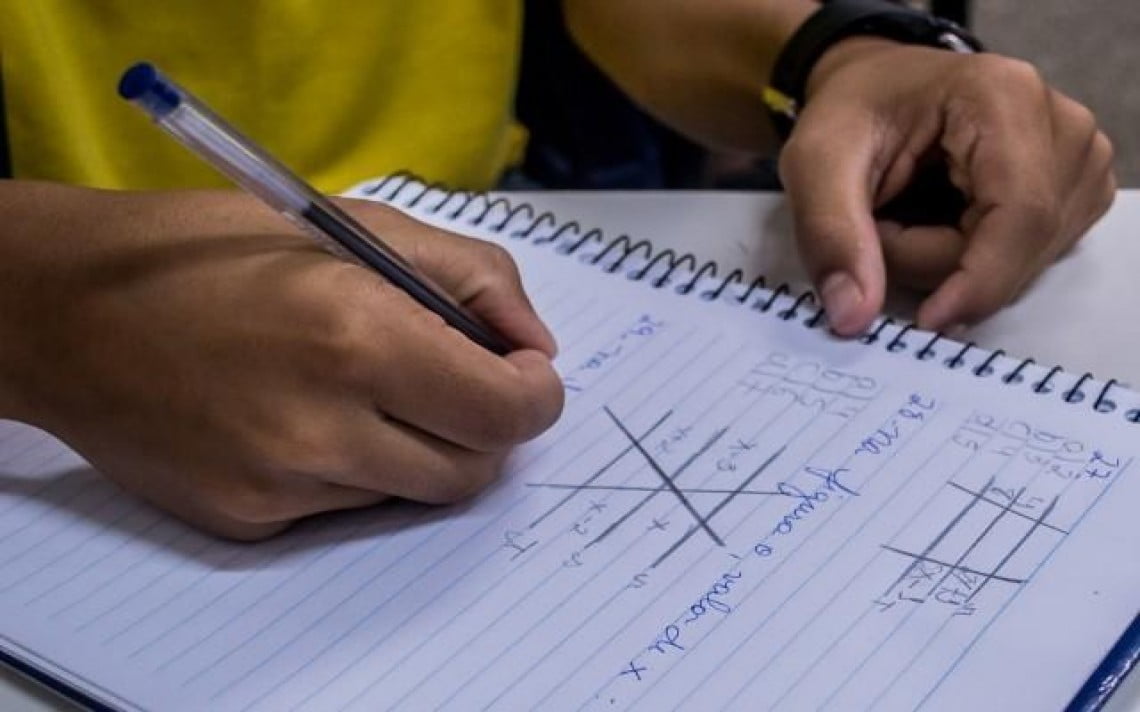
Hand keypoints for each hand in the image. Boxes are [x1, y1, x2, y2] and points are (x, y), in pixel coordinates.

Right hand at [0, 183, 563, 538]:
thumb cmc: (214, 251)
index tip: (526, 374)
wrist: (72, 312)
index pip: (504, 412)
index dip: (535, 394)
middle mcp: (321, 427)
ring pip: (412, 492)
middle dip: (485, 425)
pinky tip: (305, 415)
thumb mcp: (355, 225)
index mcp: (356, 336)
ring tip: (364, 387)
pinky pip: (346, 506)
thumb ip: (471, 279)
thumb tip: (532, 346)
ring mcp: (280, 485)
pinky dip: (355, 466)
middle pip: (472, 469)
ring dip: (418, 445)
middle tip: (456, 379)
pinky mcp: (249, 520)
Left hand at [779, 39, 1115, 334]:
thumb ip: (830, 234)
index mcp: (1006, 97)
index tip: (926, 321)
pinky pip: (1025, 264)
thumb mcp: (814, 161)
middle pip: (1016, 247)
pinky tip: (939, 224)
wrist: (877, 93)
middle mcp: (1063, 128)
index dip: (978, 280)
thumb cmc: (851, 114)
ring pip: (1019, 264)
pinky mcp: (1074, 197)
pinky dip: (968, 262)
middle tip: (873, 226)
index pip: (1021, 213)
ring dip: (944, 263)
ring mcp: (1079, 164)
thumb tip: (853, 317)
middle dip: (931, 261)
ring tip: (902, 216)